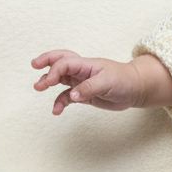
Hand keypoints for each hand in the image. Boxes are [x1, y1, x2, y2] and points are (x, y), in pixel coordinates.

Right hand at [32, 50, 162, 114]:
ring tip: (39, 88)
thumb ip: (89, 88)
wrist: (136, 90)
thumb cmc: (124, 80)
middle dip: (46, 61)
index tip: (49, 82)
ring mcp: (81, 82)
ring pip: (60, 79)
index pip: (65, 63)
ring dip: (49, 82)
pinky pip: (67, 96)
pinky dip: (60, 102)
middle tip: (34, 66)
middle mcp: (81, 71)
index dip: (54, 71)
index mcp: (86, 64)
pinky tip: (56, 111)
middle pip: (59, 61)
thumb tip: (72, 96)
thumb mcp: (108, 82)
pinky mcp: (84, 94)